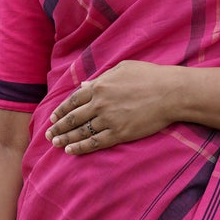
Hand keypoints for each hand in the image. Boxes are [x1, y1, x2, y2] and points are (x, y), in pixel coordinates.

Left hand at [47, 60, 182, 153]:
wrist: (171, 92)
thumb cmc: (150, 76)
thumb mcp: (123, 68)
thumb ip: (101, 77)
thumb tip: (84, 85)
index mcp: (99, 85)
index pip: (73, 100)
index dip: (61, 110)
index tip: (53, 117)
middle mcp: (100, 103)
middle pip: (73, 118)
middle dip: (58, 127)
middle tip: (48, 134)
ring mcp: (109, 119)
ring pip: (81, 131)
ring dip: (65, 138)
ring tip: (55, 144)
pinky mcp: (120, 133)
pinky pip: (95, 142)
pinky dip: (80, 147)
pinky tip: (70, 150)